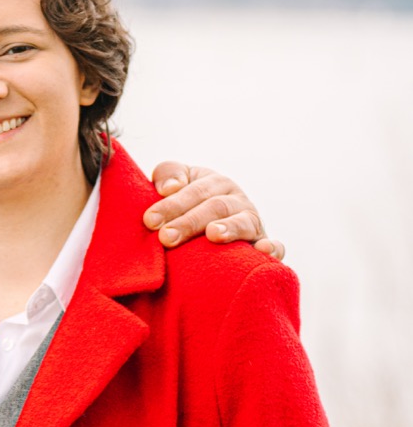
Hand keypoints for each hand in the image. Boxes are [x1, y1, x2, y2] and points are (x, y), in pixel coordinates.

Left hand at [145, 163, 283, 260]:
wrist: (208, 230)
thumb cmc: (185, 206)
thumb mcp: (175, 184)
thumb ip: (168, 175)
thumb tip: (170, 187)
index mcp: (214, 183)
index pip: (194, 190)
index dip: (172, 204)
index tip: (150, 220)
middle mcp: (236, 199)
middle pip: (214, 207)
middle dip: (189, 222)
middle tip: (166, 237)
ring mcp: (252, 221)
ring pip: (243, 223)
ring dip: (229, 228)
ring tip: (212, 234)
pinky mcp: (264, 243)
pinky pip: (275, 246)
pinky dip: (271, 248)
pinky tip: (262, 251)